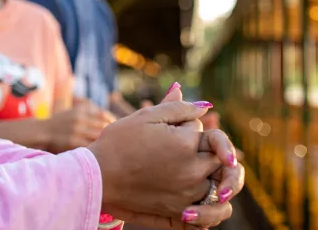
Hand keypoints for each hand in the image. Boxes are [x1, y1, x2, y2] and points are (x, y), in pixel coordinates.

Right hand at [44, 99, 114, 152]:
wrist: (42, 131)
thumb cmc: (60, 123)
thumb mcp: (72, 113)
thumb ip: (87, 113)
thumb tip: (107, 117)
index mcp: (80, 111)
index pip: (102, 115)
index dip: (110, 122)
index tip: (114, 128)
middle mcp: (79, 119)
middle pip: (102, 126)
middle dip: (109, 133)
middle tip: (114, 140)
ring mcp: (76, 130)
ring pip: (97, 136)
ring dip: (103, 142)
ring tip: (108, 147)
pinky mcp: (73, 142)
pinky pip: (89, 146)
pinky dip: (95, 149)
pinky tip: (98, 152)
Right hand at [88, 87, 240, 227]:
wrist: (97, 176)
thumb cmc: (117, 143)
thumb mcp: (145, 118)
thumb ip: (177, 108)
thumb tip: (203, 105)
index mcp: (186, 144)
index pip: (206, 132)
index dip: (191, 129)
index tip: (174, 130)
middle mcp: (193, 171)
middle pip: (220, 159)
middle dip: (209, 152)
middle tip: (189, 151)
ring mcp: (188, 194)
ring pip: (219, 186)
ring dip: (214, 178)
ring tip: (198, 174)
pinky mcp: (180, 213)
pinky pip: (211, 214)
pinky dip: (212, 208)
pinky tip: (202, 199)